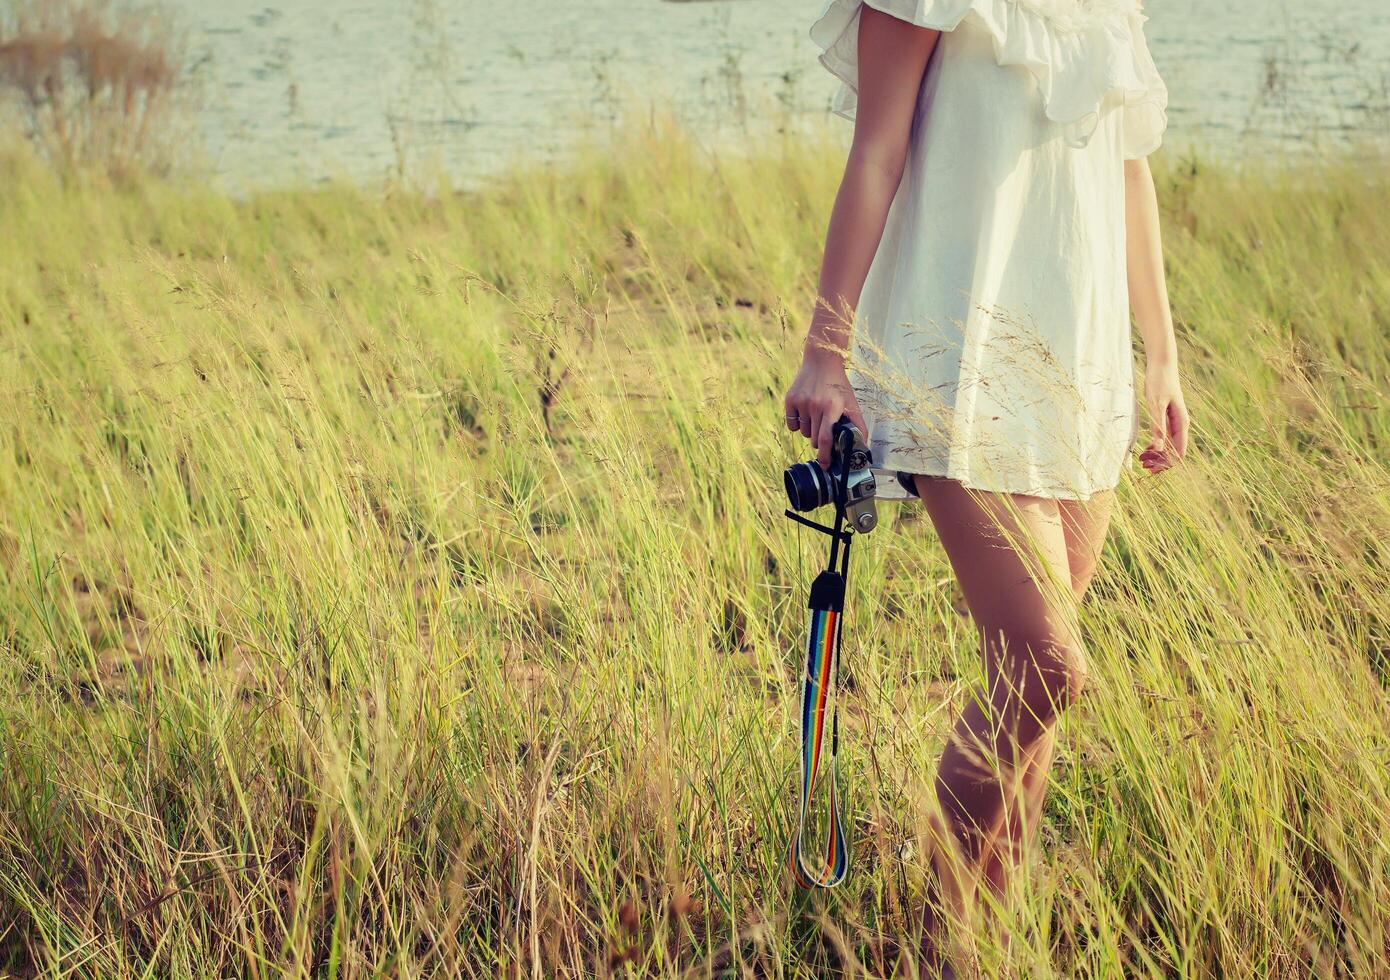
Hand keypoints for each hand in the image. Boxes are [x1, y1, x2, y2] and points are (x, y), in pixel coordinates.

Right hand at [783, 349, 867, 467]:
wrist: (821, 362)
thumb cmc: (838, 385)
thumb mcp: (851, 402)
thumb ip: (858, 425)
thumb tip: (864, 446)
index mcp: (832, 407)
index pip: (825, 439)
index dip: (824, 455)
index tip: (825, 465)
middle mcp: (815, 405)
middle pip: (814, 439)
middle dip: (820, 439)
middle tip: (825, 427)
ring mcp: (801, 402)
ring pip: (803, 433)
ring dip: (810, 431)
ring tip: (816, 416)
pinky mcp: (790, 400)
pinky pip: (792, 425)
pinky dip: (798, 425)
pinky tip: (805, 413)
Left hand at [1140, 359, 1189, 473]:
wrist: (1162, 364)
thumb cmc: (1159, 381)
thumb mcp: (1156, 403)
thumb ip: (1158, 425)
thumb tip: (1159, 447)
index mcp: (1181, 423)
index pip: (1179, 452)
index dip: (1166, 463)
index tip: (1151, 468)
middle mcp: (1180, 425)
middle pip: (1174, 452)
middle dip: (1160, 461)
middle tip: (1143, 466)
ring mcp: (1174, 422)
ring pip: (1168, 446)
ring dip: (1157, 455)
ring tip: (1141, 460)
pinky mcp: (1166, 417)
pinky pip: (1164, 437)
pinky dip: (1155, 445)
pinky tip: (1145, 448)